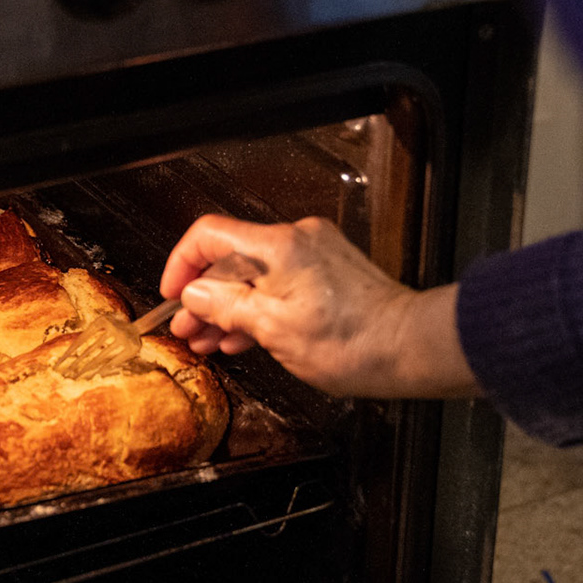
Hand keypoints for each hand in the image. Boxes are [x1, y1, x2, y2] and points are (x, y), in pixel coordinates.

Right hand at [160, 214, 480, 399]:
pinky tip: (243, 335)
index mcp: (279, 245)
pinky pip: (279, 284)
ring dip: (229, 306)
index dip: (182, 264)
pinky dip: (258, 307)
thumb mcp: (272, 328)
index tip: (173, 293)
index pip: (210, 235)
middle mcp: (296, 240)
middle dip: (204, 295)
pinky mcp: (328, 274)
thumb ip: (226, 306)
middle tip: (187, 327)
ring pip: (254, 275)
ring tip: (209, 339)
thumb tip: (194, 295)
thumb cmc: (353, 342)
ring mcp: (314, 256)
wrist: (409, 347)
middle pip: (232, 258)